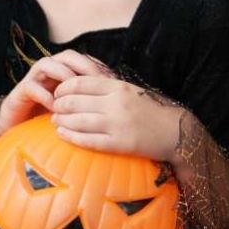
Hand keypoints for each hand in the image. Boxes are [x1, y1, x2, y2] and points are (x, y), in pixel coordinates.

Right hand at [0, 50, 110, 142]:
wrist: (18, 127)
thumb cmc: (51, 118)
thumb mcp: (76, 109)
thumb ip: (91, 101)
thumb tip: (118, 102)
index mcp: (65, 72)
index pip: (85, 60)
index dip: (99, 67)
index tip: (113, 81)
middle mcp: (50, 71)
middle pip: (67, 56)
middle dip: (83, 65)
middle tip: (96, 81)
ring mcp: (34, 79)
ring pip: (47, 64)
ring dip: (62, 75)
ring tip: (74, 91)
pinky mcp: (20, 92)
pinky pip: (31, 87)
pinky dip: (44, 95)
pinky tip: (54, 107)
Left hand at [51, 76, 185, 162]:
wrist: (175, 131)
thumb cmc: (150, 110)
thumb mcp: (129, 91)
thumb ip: (106, 87)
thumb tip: (78, 86)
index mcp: (118, 87)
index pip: (81, 83)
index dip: (64, 87)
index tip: (58, 92)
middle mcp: (116, 104)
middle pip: (75, 101)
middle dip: (59, 105)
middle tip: (54, 108)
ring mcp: (117, 125)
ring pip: (78, 121)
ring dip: (61, 121)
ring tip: (55, 121)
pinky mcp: (119, 144)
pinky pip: (88, 140)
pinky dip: (71, 137)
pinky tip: (62, 134)